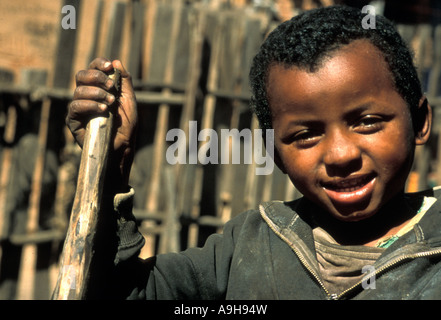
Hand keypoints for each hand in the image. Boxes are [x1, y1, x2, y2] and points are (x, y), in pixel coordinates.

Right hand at [67, 58, 137, 188]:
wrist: (123, 147)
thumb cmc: (126, 126)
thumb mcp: (129, 101)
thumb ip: (124, 81)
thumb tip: (116, 61)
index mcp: (98, 88)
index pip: (92, 69)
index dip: (98, 64)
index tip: (109, 66)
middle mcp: (86, 96)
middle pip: (81, 75)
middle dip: (96, 77)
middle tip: (110, 87)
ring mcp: (78, 108)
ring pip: (78, 90)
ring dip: (96, 93)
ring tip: (110, 103)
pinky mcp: (73, 121)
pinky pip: (75, 107)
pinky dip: (90, 105)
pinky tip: (103, 110)